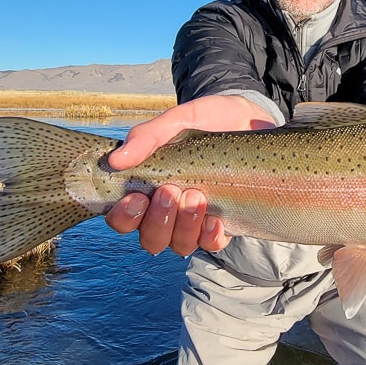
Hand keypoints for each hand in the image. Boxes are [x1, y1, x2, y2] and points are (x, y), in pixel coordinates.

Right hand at [103, 94, 277, 255]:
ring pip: (179, 245)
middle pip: (150, 239)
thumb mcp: (178, 120)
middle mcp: (168, 211)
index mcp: (148, 188)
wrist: (250, 119)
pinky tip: (215, 219)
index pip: (122, 218)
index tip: (137, 196)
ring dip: (184, 226)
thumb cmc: (208, 120)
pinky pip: (212, 245)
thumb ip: (147, 137)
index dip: (124, 216)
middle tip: (171, 190)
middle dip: (157, 220)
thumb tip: (115, 160)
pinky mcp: (224, 224)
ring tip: (197, 195)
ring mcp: (195, 221)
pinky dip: (210, 236)